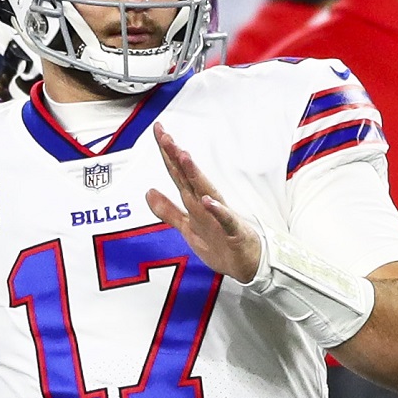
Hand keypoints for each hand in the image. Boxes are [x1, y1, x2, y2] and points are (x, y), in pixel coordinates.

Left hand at [145, 123, 261, 282]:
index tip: (158, 131)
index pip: (177, 175)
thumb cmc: (220, 245)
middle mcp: (207, 205)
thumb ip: (167, 211)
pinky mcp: (234, 233)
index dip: (166, 154)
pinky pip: (225, 221)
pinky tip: (208, 200)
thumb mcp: (187, 228)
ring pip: (205, 193)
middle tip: (166, 136)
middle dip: (176, 157)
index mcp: (194, 203)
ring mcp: (221, 217)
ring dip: (195, 175)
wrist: (249, 266)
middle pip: (188, 178)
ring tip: (184, 157)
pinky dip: (217, 211)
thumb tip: (148, 192)